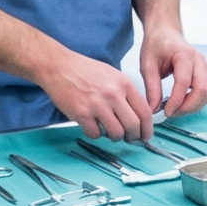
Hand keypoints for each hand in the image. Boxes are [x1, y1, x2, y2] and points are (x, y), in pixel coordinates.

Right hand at [40, 50, 154, 141]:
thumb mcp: (113, 75)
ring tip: (109, 131)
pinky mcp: (81, 113)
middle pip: (133, 126)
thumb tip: (138, 115)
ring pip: (116, 133)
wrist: (59, 66)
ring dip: (114, 137)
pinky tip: (92, 125)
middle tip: (129, 138)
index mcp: (124, 84)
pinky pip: (96, 134)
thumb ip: (126, 93)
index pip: (145, 112)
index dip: (147, 128)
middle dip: (133, 137)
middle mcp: (113, 94)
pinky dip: (96, 134)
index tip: (145, 135)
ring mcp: (97, 105)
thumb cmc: (84, 70)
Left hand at [139, 26, 206, 118]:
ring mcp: (205, 66)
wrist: (164, 32)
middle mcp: (199, 60)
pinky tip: (180, 104)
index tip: (165, 113)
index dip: (176, 101)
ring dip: (193, 106)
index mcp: (184, 54)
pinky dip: (196, 102)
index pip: (184, 83)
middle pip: (204, 90)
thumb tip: (153, 111)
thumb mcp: (147, 65)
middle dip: (188, 107)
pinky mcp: (206, 73)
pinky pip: (206, 92)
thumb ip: (151, 88)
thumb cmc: (155, 46)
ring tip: (174, 110)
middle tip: (170, 113)